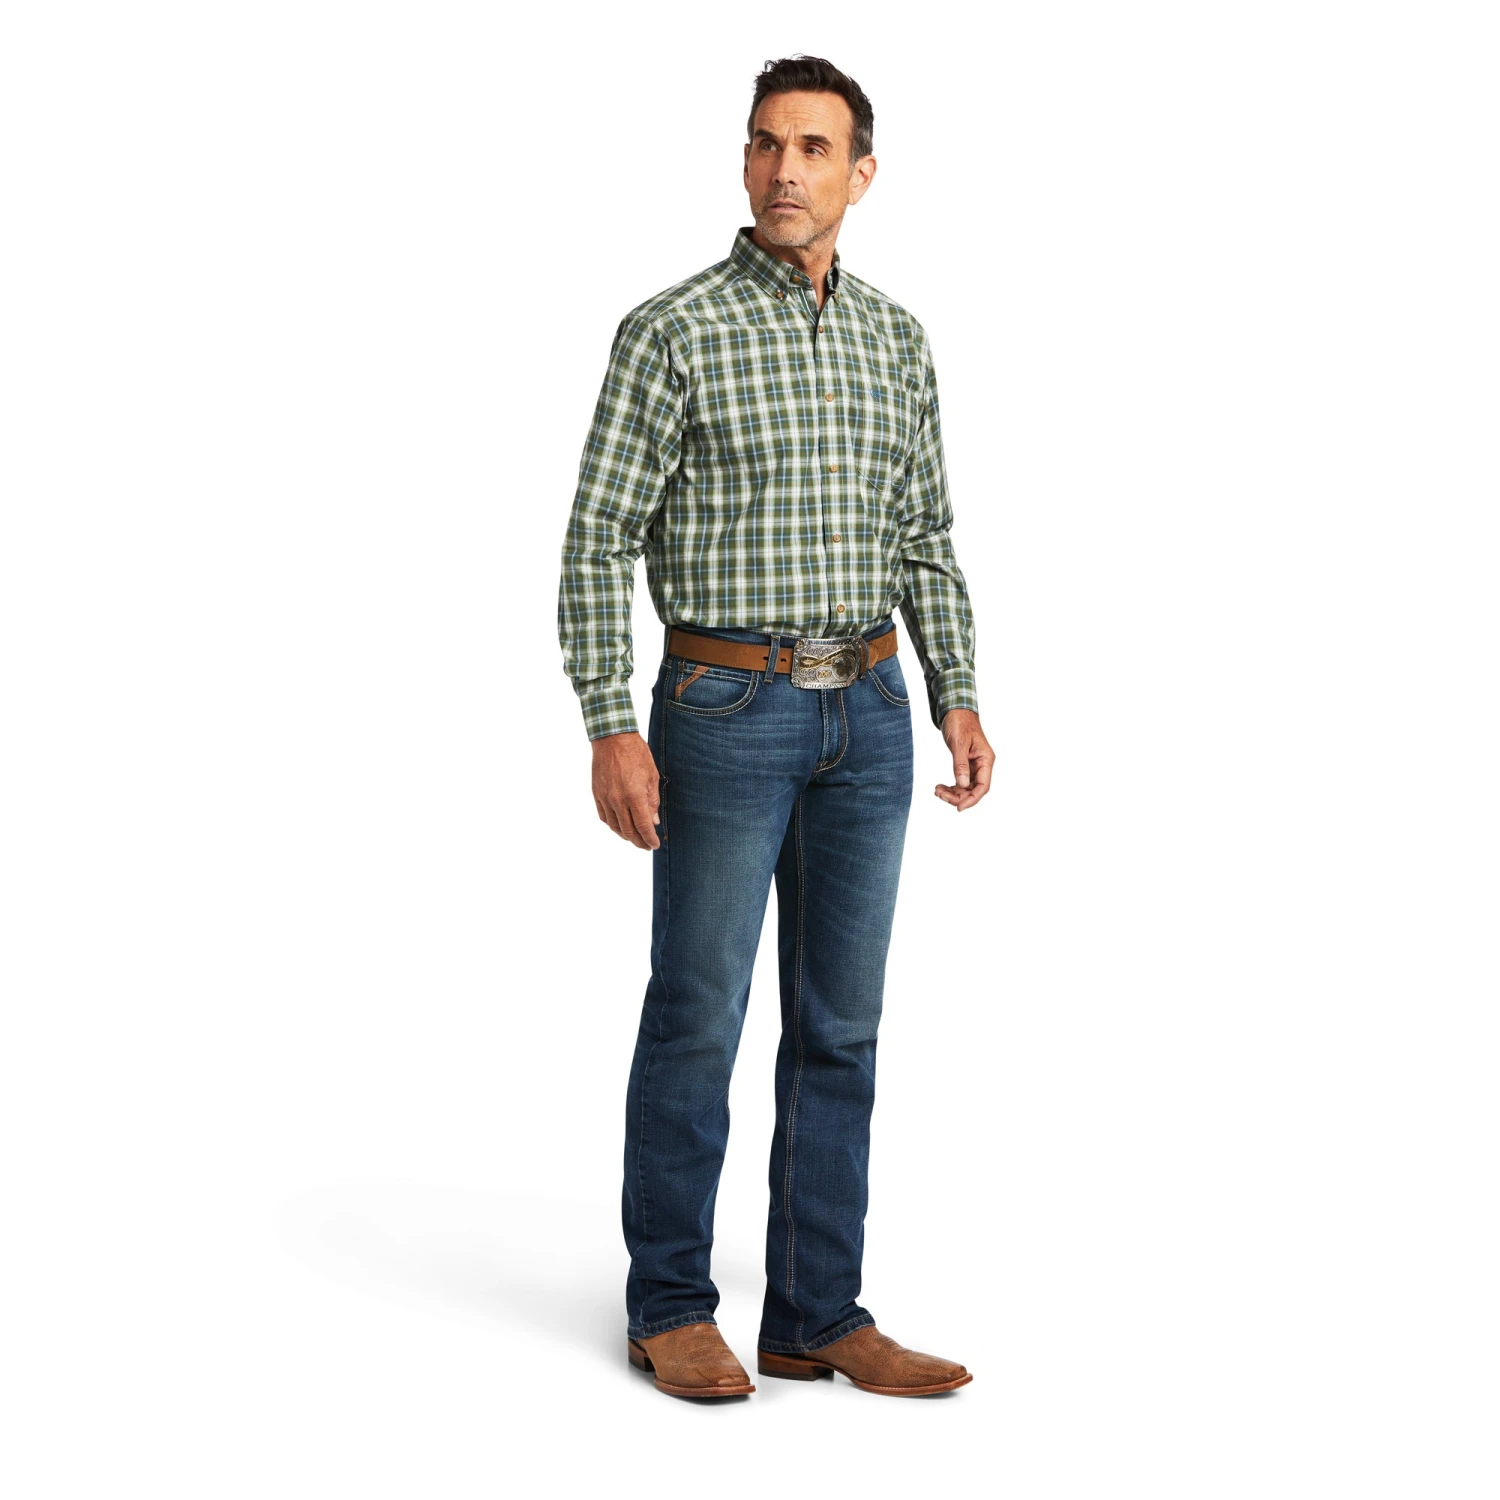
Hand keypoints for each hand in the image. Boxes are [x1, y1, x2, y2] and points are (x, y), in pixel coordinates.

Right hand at [591, 731, 661, 848]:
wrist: (612, 738)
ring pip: (614, 826)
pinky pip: (604, 816)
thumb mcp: (652, 776)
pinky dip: (612, 825)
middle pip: (628, 831)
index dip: (649, 839)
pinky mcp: (597, 794)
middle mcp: (618, 800)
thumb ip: (653, 801)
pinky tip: (620, 826)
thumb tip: (653, 821)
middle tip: (646, 845)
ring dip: (625, 836)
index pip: (643, 826)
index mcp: (634, 795)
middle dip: (639, 842)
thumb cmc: (636, 753)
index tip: (654, 844)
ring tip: (634, 838)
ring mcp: (605, 798)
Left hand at [935, 709, 993, 811]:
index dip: (972, 799)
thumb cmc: (960, 723)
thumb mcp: (958, 743)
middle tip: (940, 795)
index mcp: (986, 759)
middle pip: (974, 789)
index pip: (983, 786)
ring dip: (953, 793)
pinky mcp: (966, 764)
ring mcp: (975, 765)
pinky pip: (961, 781)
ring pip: (966, 787)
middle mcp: (983, 764)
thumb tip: (962, 785)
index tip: (958, 807)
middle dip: (958, 796)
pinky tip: (939, 787)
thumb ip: (960, 764)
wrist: (956, 710)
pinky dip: (951, 787)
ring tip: (937, 791)